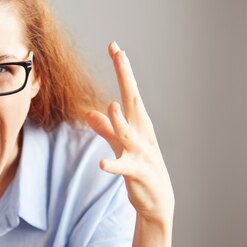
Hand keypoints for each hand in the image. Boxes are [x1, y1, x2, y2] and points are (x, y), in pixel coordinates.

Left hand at [85, 42, 173, 227]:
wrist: (157, 201)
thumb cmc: (139, 169)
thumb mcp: (120, 146)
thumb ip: (105, 130)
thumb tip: (89, 113)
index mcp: (139, 123)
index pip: (129, 91)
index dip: (122, 69)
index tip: (114, 46)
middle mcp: (143, 133)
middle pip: (133, 101)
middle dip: (126, 77)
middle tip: (120, 55)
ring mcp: (142, 152)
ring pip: (129, 133)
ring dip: (121, 120)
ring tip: (111, 105)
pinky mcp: (138, 173)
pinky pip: (124, 168)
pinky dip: (113, 165)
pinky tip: (102, 164)